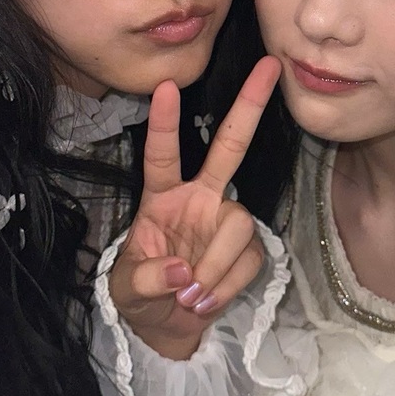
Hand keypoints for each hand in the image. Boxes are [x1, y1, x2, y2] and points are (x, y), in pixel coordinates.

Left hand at [109, 56, 280, 359]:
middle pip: (229, 147)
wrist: (166, 329)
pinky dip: (226, 285)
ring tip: (192, 295)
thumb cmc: (140, 296)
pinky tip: (206, 300)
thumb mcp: (126, 290)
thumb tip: (181, 271)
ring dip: (217, 264)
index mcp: (162, 196)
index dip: (165, 123)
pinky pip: (249, 260)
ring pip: (239, 223)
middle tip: (268, 66)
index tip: (165, 86)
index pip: (162, 154)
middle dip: (248, 107)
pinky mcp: (247, 250)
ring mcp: (225, 222)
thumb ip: (147, 278)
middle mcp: (199, 198)